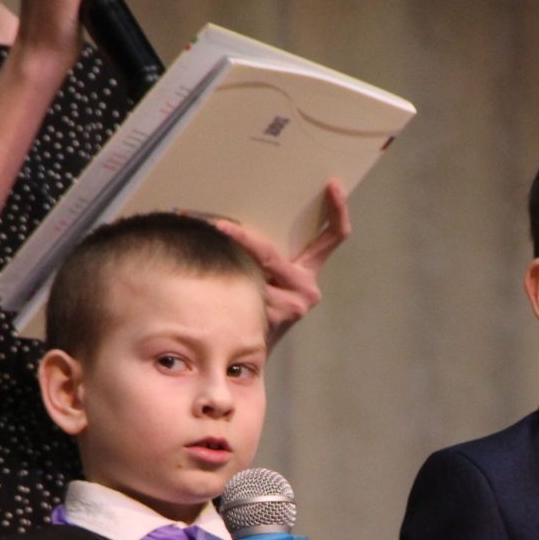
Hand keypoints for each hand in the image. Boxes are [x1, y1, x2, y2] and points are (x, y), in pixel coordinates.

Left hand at [214, 181, 352, 342]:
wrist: (247, 355)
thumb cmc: (258, 310)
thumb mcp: (272, 280)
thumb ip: (269, 258)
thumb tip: (238, 221)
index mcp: (310, 273)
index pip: (333, 237)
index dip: (337, 210)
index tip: (332, 185)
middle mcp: (307, 288)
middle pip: (270, 254)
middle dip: (241, 239)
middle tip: (216, 224)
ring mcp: (291, 306)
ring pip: (252, 273)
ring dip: (225, 265)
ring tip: (200, 251)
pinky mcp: (271, 319)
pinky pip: (244, 291)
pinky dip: (225, 285)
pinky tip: (209, 284)